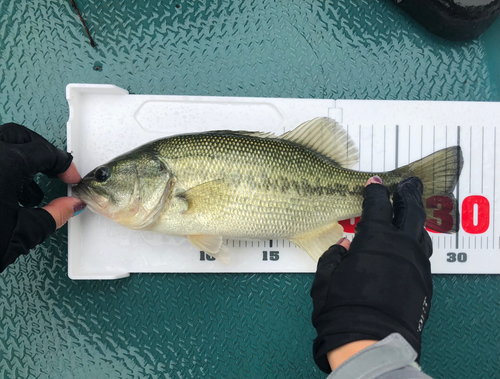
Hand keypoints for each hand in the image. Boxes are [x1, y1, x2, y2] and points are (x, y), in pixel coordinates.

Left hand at [0, 123, 84, 272]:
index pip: (45, 152)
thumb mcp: (21, 234)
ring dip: (18, 159)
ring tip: (26, 188)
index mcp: (4, 164)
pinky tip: (3, 191)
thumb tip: (68, 206)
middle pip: (20, 137)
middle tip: (52, 173)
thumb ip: (54, 214)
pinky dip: (0, 168)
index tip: (69, 178)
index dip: (64, 166)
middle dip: (41, 152)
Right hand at [311, 176, 432, 372]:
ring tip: (409, 215)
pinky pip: (422, 255)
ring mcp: (417, 264)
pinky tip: (408, 247)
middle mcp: (402, 246)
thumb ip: (336, 254)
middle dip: (407, 195)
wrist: (369, 341)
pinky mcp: (424, 282)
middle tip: (406, 186)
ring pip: (422, 233)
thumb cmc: (341, 306)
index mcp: (376, 239)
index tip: (374, 183)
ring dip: (415, 220)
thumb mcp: (326, 275)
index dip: (375, 191)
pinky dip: (416, 244)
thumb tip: (346, 244)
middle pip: (411, 211)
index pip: (378, 205)